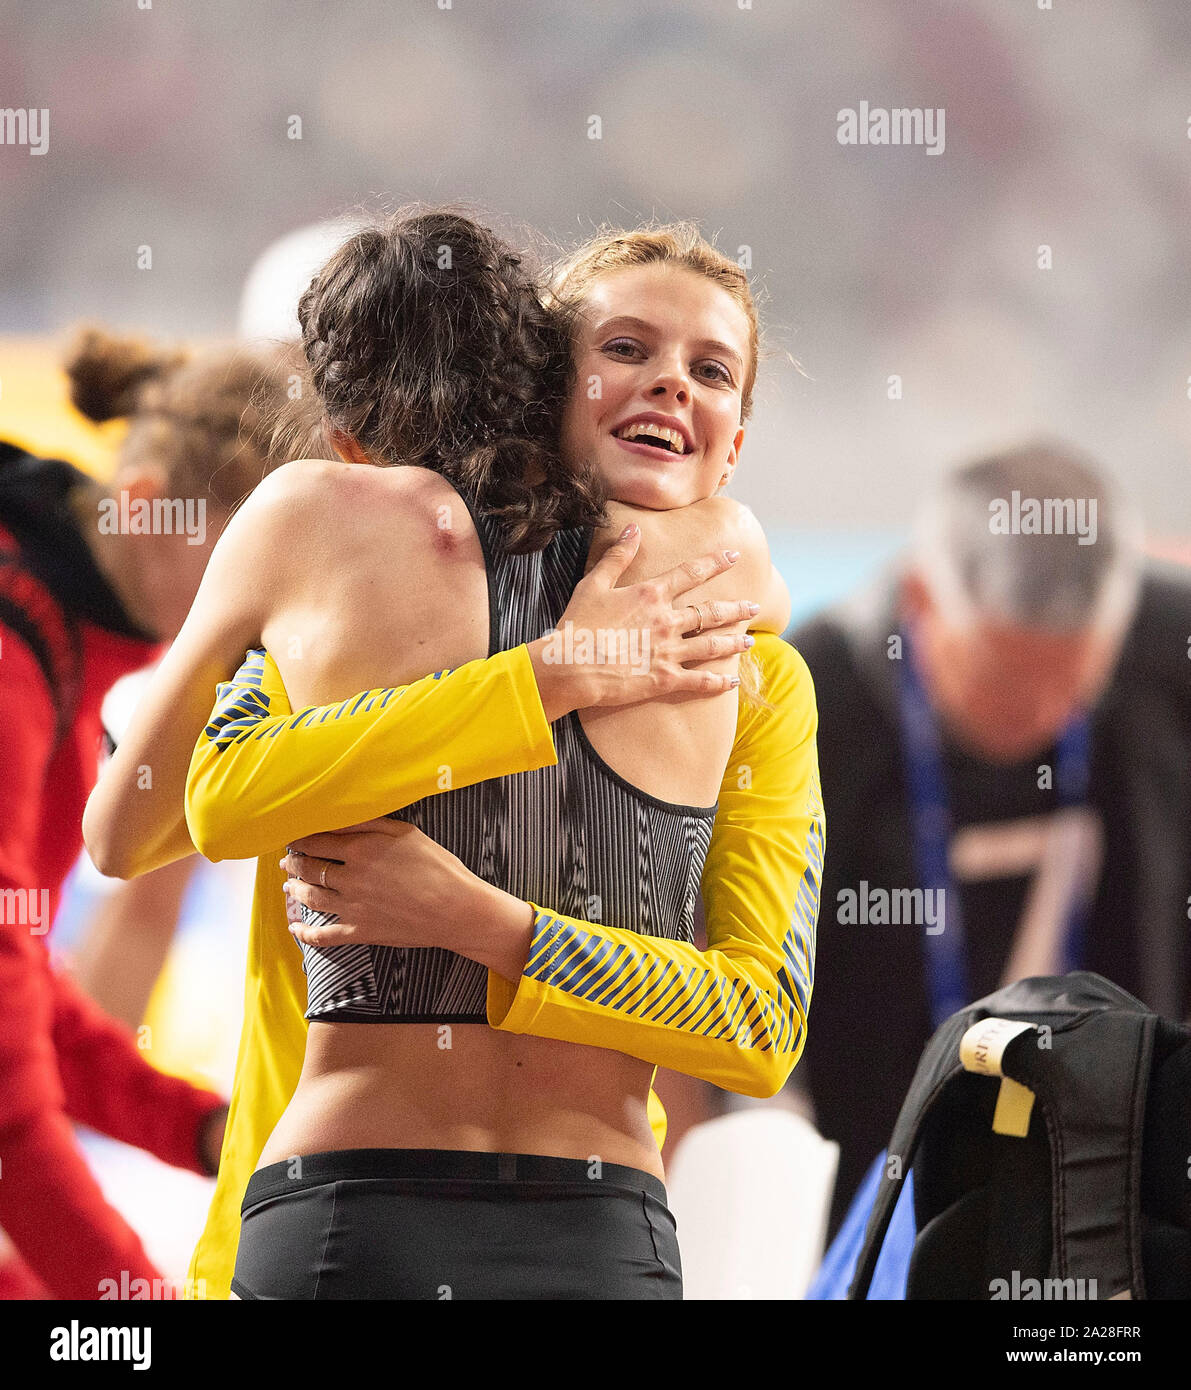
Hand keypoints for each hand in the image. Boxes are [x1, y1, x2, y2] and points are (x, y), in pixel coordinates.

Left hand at [280, 817, 490, 951]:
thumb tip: (339, 816)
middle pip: (310, 869)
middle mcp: (350, 879)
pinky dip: (305, 934)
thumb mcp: (406, 832)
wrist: (457, 909)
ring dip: (295, 891)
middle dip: (295, 863)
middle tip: (288, 860)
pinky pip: (323, 936)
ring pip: (311, 898)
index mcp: (360, 850)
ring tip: (289, 886)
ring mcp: (352, 908)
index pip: (317, 841)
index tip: (294, 836)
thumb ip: (369, 824)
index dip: (301, 838)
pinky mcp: (360, 932)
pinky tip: (295, 929)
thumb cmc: (438, 867)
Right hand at [528, 524, 760, 718]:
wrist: (571, 666)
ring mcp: (669, 651)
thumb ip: (618, 556)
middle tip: (754, 606)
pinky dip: (718, 682)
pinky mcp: (665, 679)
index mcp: (651, 595)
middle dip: (736, 608)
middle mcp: (667, 621)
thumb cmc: (578, 625)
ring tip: (749, 641)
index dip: (715, 562)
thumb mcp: (594, 584)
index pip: (691, 573)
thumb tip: (634, 528)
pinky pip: (700, 681)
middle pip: (711, 612)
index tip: (734, 555)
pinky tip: (731, 682)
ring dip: (734, 642)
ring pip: (712, 645)